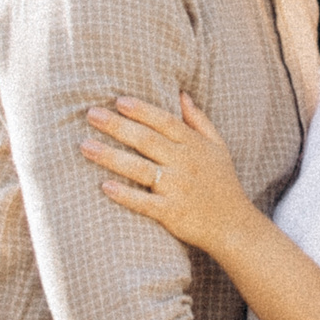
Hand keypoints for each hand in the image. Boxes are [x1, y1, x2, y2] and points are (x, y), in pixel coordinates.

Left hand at [82, 95, 260, 255]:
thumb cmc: (222, 183)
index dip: (141, 110)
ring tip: (85, 146)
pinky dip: (125, 195)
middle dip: (117, 126)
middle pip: (146, 140)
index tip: (118, 100)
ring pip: (140, 169)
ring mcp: (178, 189)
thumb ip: (198, 120)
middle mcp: (185, 164)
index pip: (164, 121)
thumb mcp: (218, 147)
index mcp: (194, 145)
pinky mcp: (172, 213)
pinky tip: (104, 186)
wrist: (234, 226)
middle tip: (92, 114)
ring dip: (111, 157)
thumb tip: (181, 93)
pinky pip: (144, 203)